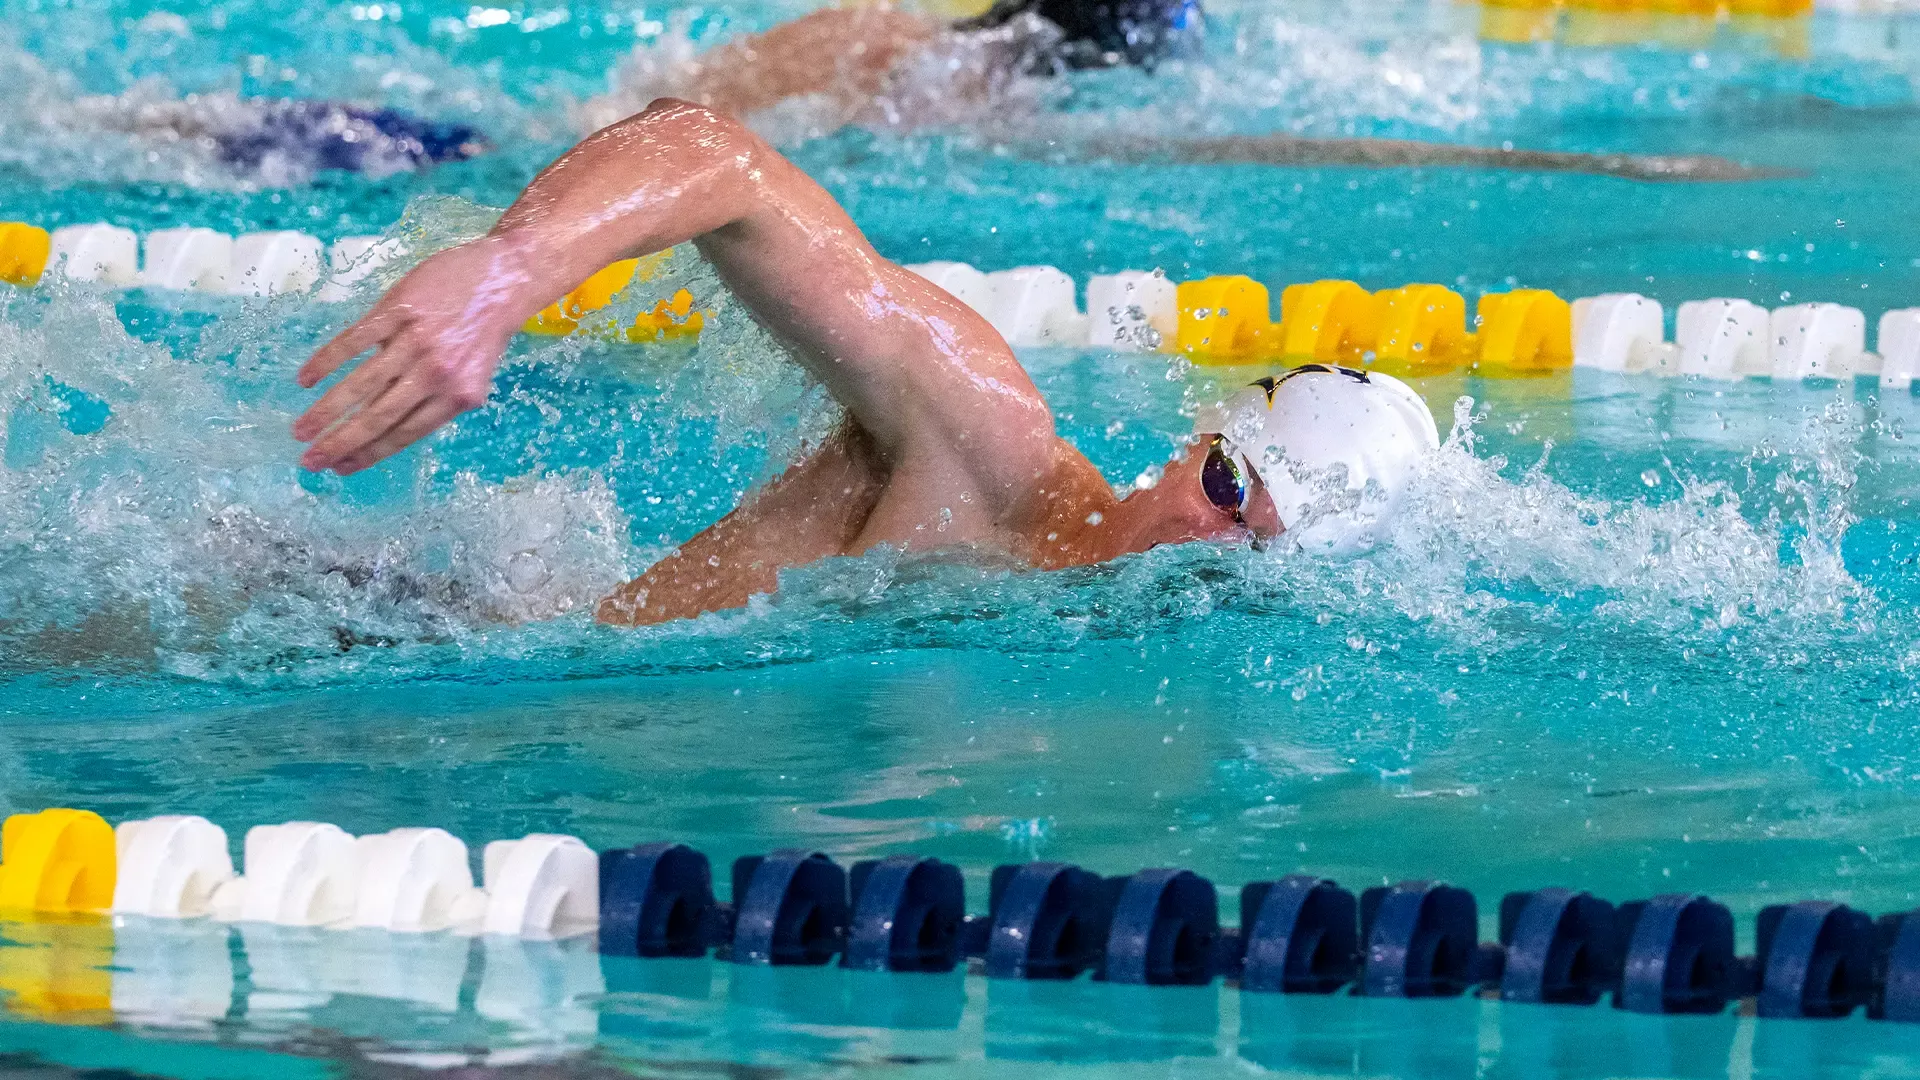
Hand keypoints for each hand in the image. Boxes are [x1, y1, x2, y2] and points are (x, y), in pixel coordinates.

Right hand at [293, 234, 538, 473]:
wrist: (503, 279)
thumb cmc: (483, 332)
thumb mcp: (470, 376)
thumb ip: (432, 398)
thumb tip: (384, 420)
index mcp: (456, 397)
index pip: (405, 433)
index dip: (369, 454)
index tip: (341, 468)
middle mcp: (435, 373)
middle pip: (378, 416)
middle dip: (340, 443)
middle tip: (310, 462)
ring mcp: (415, 341)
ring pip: (362, 384)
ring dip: (326, 411)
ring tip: (300, 430)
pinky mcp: (398, 310)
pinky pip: (354, 340)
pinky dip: (326, 361)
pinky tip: (306, 379)